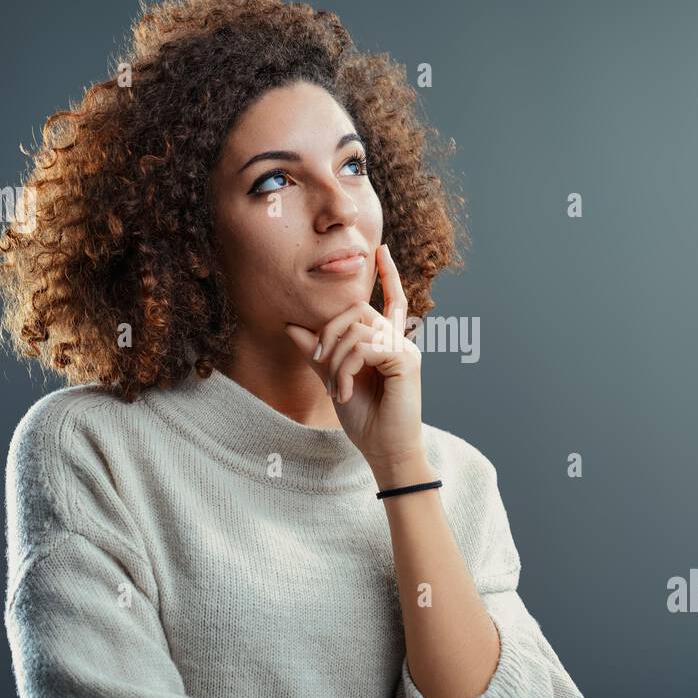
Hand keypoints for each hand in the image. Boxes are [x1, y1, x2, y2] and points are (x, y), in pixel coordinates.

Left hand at [283, 244, 424, 472]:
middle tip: (318, 359)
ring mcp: (405, 348)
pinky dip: (346, 369)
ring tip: (333, 388)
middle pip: (358, 310)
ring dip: (335, 359)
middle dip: (330, 331)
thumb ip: (315, 350)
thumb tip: (291, 324)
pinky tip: (342, 392)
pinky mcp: (406, 360)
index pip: (391, 301)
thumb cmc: (364, 417)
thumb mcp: (331, 378)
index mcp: (386, 342)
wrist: (383, 449)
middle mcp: (399, 340)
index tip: (381, 249)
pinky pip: (366, 347)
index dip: (388, 274)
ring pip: (358, 329)